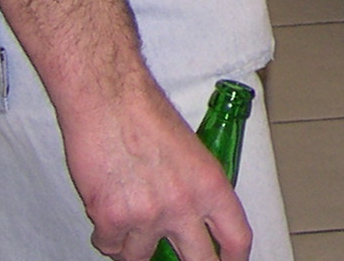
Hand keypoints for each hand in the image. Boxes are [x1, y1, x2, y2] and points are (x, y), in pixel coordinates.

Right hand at [63, 80, 249, 260]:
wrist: (110, 99)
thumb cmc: (146, 114)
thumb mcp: (192, 151)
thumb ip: (195, 187)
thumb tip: (193, 217)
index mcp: (211, 185)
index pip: (237, 236)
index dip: (235, 259)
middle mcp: (184, 206)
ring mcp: (148, 217)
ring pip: (139, 257)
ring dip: (132, 243)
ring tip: (127, 207)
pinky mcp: (112, 220)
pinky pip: (108, 245)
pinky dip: (106, 232)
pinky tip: (106, 203)